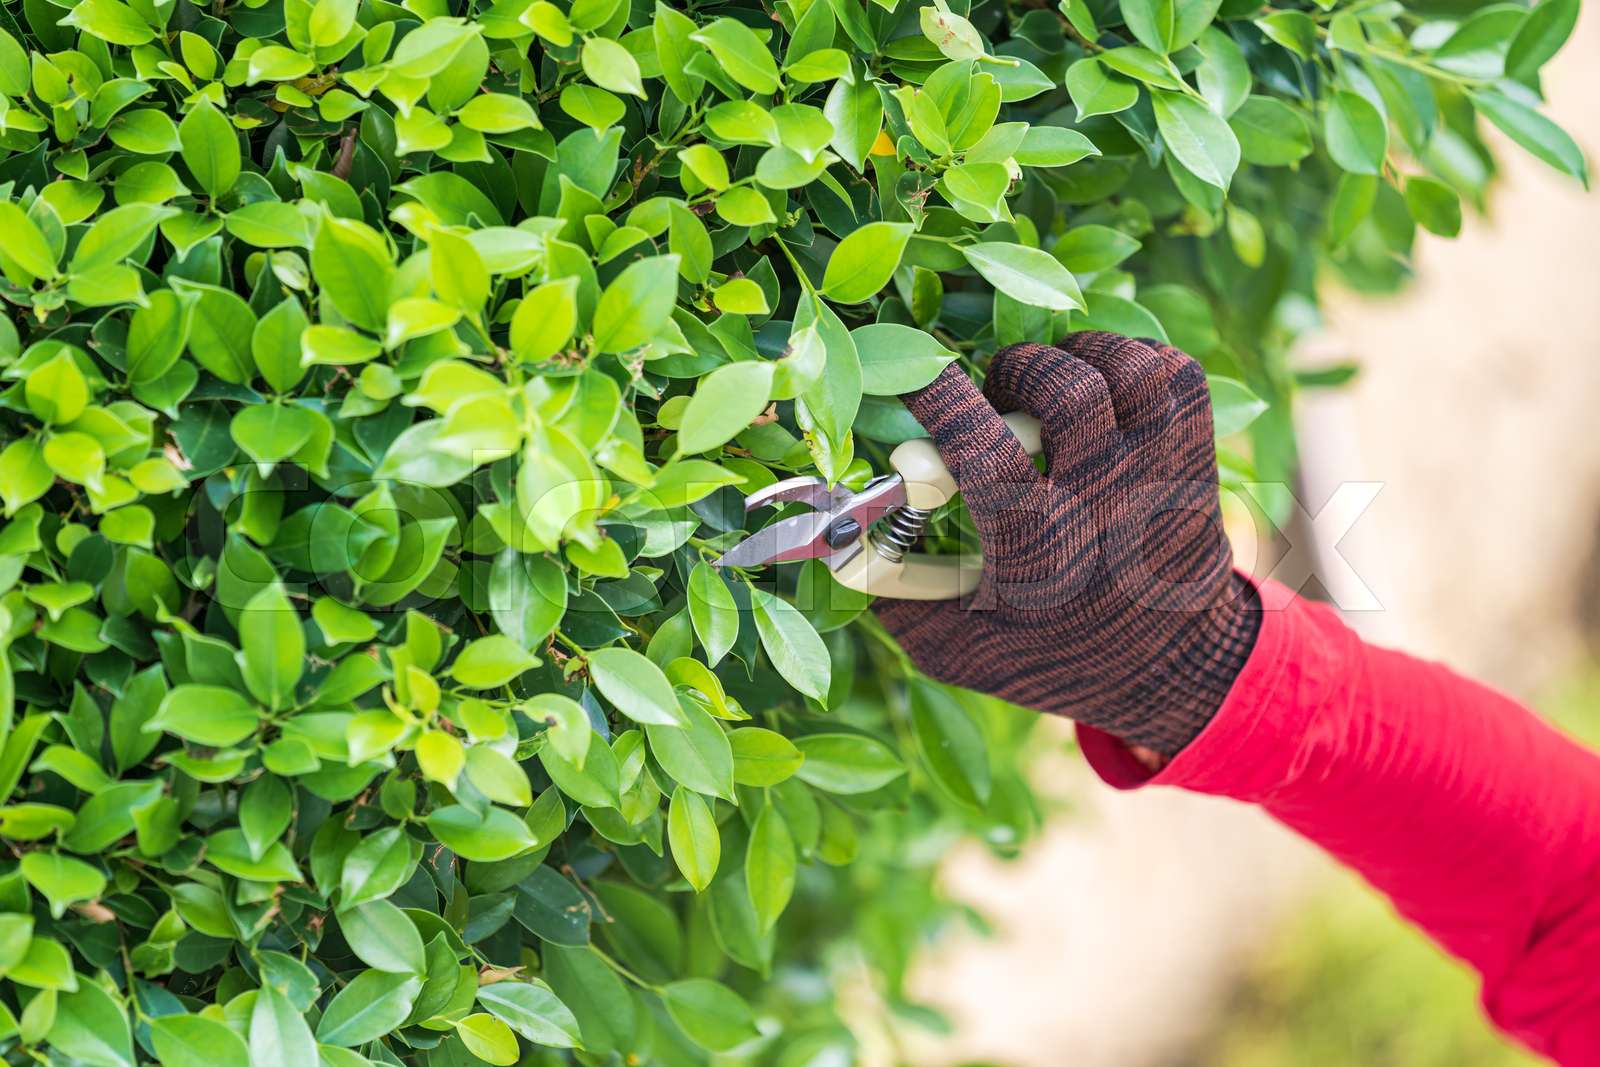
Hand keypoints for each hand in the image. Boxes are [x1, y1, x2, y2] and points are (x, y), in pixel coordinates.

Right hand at [874, 333, 1258, 755]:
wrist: (1172, 670)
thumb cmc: (1049, 655)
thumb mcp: (955, 646)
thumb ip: (889, 592)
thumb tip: (831, 533)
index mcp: (1036, 545)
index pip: (979, 442)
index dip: (937, 393)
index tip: (914, 376)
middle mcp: (1103, 497)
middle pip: (1063, 386)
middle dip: (1015, 372)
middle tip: (999, 397)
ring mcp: (1160, 469)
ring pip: (1122, 365)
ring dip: (1074, 359)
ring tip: (1050, 388)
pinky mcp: (1196, 452)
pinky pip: (1170, 368)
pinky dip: (1134, 362)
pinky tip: (1105, 392)